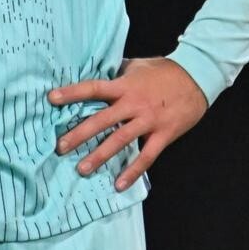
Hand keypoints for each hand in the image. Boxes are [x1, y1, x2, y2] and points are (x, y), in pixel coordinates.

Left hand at [49, 57, 207, 190]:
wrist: (197, 78)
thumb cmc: (165, 70)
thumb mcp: (137, 65)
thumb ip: (117, 73)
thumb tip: (98, 73)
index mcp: (124, 85)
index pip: (93, 88)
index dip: (72, 93)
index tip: (51, 99)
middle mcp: (133, 104)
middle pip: (101, 120)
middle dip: (79, 134)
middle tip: (60, 146)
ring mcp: (148, 121)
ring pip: (119, 141)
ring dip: (100, 156)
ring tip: (82, 169)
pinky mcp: (163, 135)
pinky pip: (146, 157)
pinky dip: (132, 172)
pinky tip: (119, 184)